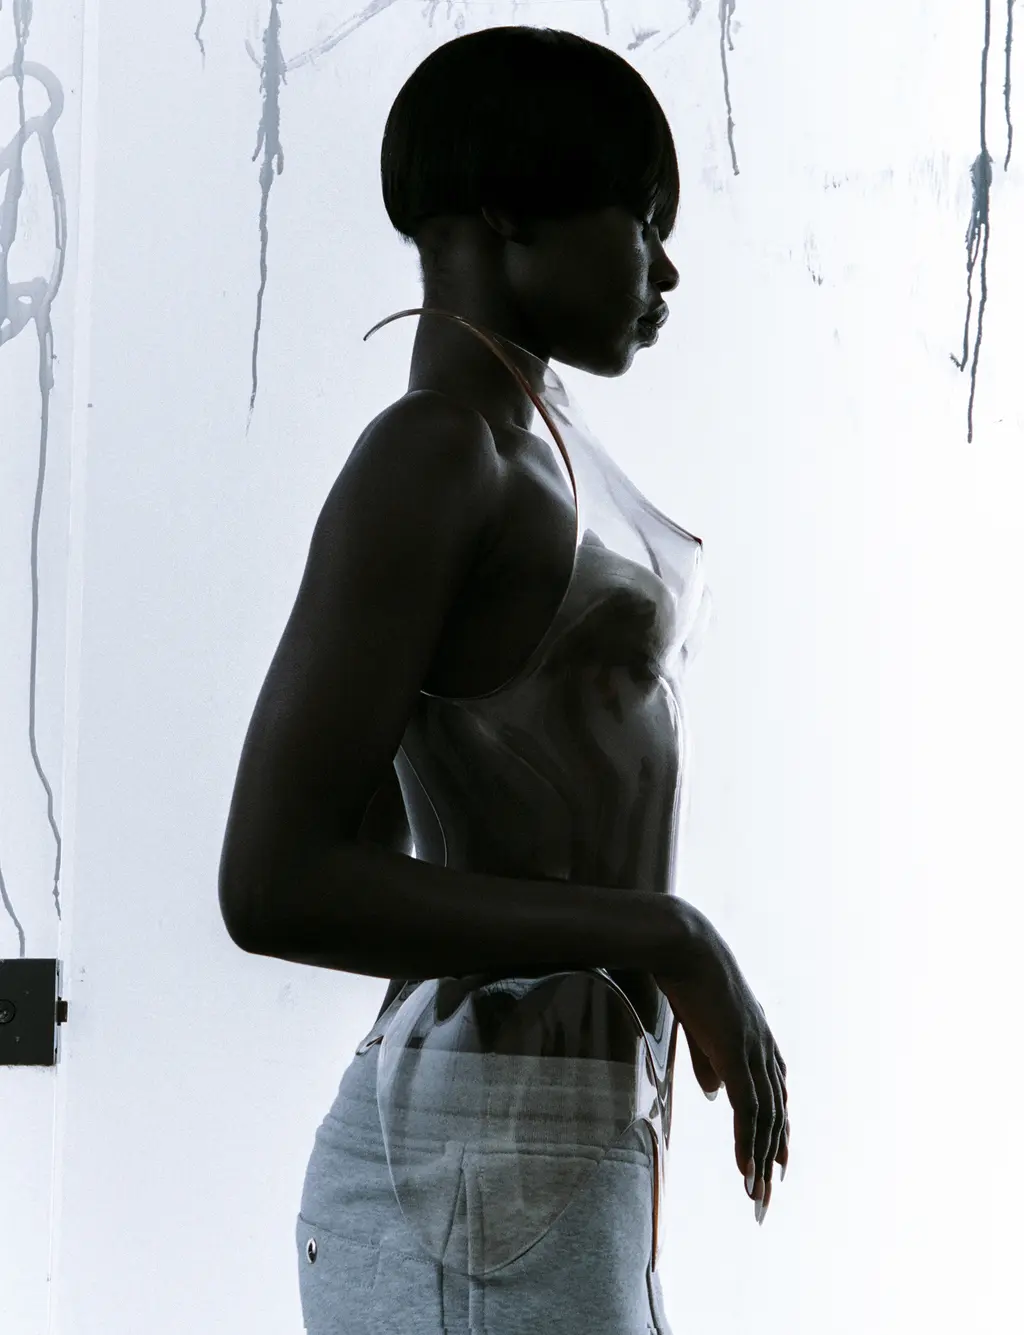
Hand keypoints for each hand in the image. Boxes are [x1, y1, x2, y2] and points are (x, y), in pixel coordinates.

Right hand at [656, 925, 788, 1221]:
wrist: (684, 946)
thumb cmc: (688, 976)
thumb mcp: (703, 1025)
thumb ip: (711, 1060)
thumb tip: (713, 1093)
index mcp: (759, 1039)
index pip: (776, 1096)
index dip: (778, 1132)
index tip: (777, 1165)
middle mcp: (765, 1049)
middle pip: (777, 1115)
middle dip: (774, 1157)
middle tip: (769, 1196)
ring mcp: (753, 1053)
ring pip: (766, 1120)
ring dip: (762, 1161)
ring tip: (756, 1196)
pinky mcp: (737, 1055)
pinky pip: (748, 1111)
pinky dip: (749, 1145)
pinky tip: (746, 1171)